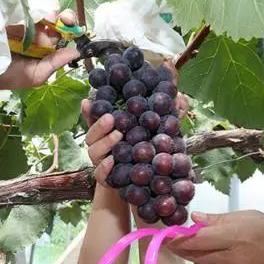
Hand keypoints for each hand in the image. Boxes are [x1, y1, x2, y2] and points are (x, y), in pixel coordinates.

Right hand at [0, 9, 79, 90]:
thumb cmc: (9, 76)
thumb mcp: (35, 75)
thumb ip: (54, 63)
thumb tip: (76, 52)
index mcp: (46, 43)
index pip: (63, 28)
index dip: (68, 23)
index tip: (67, 22)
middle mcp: (37, 28)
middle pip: (53, 12)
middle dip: (56, 12)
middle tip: (50, 17)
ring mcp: (22, 18)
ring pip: (40, 3)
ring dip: (42, 4)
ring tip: (37, 12)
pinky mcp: (9, 10)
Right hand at [81, 59, 189, 186]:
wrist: (141, 183)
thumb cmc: (147, 149)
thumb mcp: (157, 127)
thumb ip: (164, 108)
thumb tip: (174, 79)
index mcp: (109, 129)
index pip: (96, 115)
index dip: (90, 108)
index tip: (90, 99)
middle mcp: (101, 142)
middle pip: (92, 132)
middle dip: (99, 123)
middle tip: (112, 117)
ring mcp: (101, 160)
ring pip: (94, 151)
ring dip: (104, 142)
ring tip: (118, 135)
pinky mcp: (105, 179)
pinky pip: (100, 174)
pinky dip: (104, 168)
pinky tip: (113, 161)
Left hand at [166, 210, 263, 263]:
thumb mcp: (252, 218)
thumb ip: (220, 220)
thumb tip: (195, 219)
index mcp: (237, 237)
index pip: (196, 240)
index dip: (178, 238)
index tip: (167, 235)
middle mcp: (233, 261)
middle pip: (196, 255)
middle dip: (186, 248)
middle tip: (183, 241)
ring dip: (203, 258)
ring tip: (219, 249)